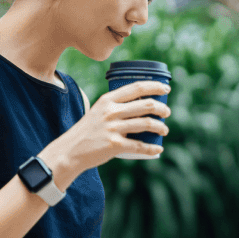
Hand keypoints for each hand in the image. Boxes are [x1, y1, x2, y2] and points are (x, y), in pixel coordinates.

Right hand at [48, 81, 170, 170]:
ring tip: (165, 130)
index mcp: (107, 100)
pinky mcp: (115, 145)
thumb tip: (139, 106)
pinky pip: (140, 145)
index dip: (155, 86)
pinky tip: (158, 148)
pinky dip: (152, 148)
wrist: (71, 150)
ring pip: (147, 124)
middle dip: (162, 108)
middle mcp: (111, 111)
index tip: (166, 89)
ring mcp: (113, 128)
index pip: (136, 88)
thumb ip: (115, 107)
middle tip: (167, 112)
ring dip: (161, 126)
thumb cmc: (88, 131)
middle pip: (146, 105)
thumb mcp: (98, 111)